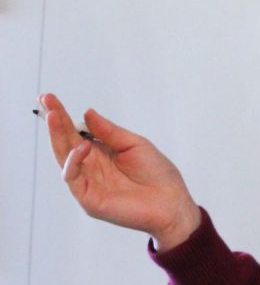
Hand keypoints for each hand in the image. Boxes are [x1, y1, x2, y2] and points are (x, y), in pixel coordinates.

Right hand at [39, 93, 201, 250]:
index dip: (63, 117)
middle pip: (66, 142)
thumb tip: (87, 113)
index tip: (50, 98)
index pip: (77, 133)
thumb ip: (109, 132)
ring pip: (64, 158)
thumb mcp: (134, 144)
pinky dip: (73, 161)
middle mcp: (91, 167)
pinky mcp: (89, 199)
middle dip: (55, 122)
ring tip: (55, 116)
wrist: (172, 202)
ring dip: (57, 136)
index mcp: (101, 153)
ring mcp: (88, 183)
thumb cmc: (157, 173)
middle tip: (46, 101)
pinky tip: (81, 147)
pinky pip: (73, 178)